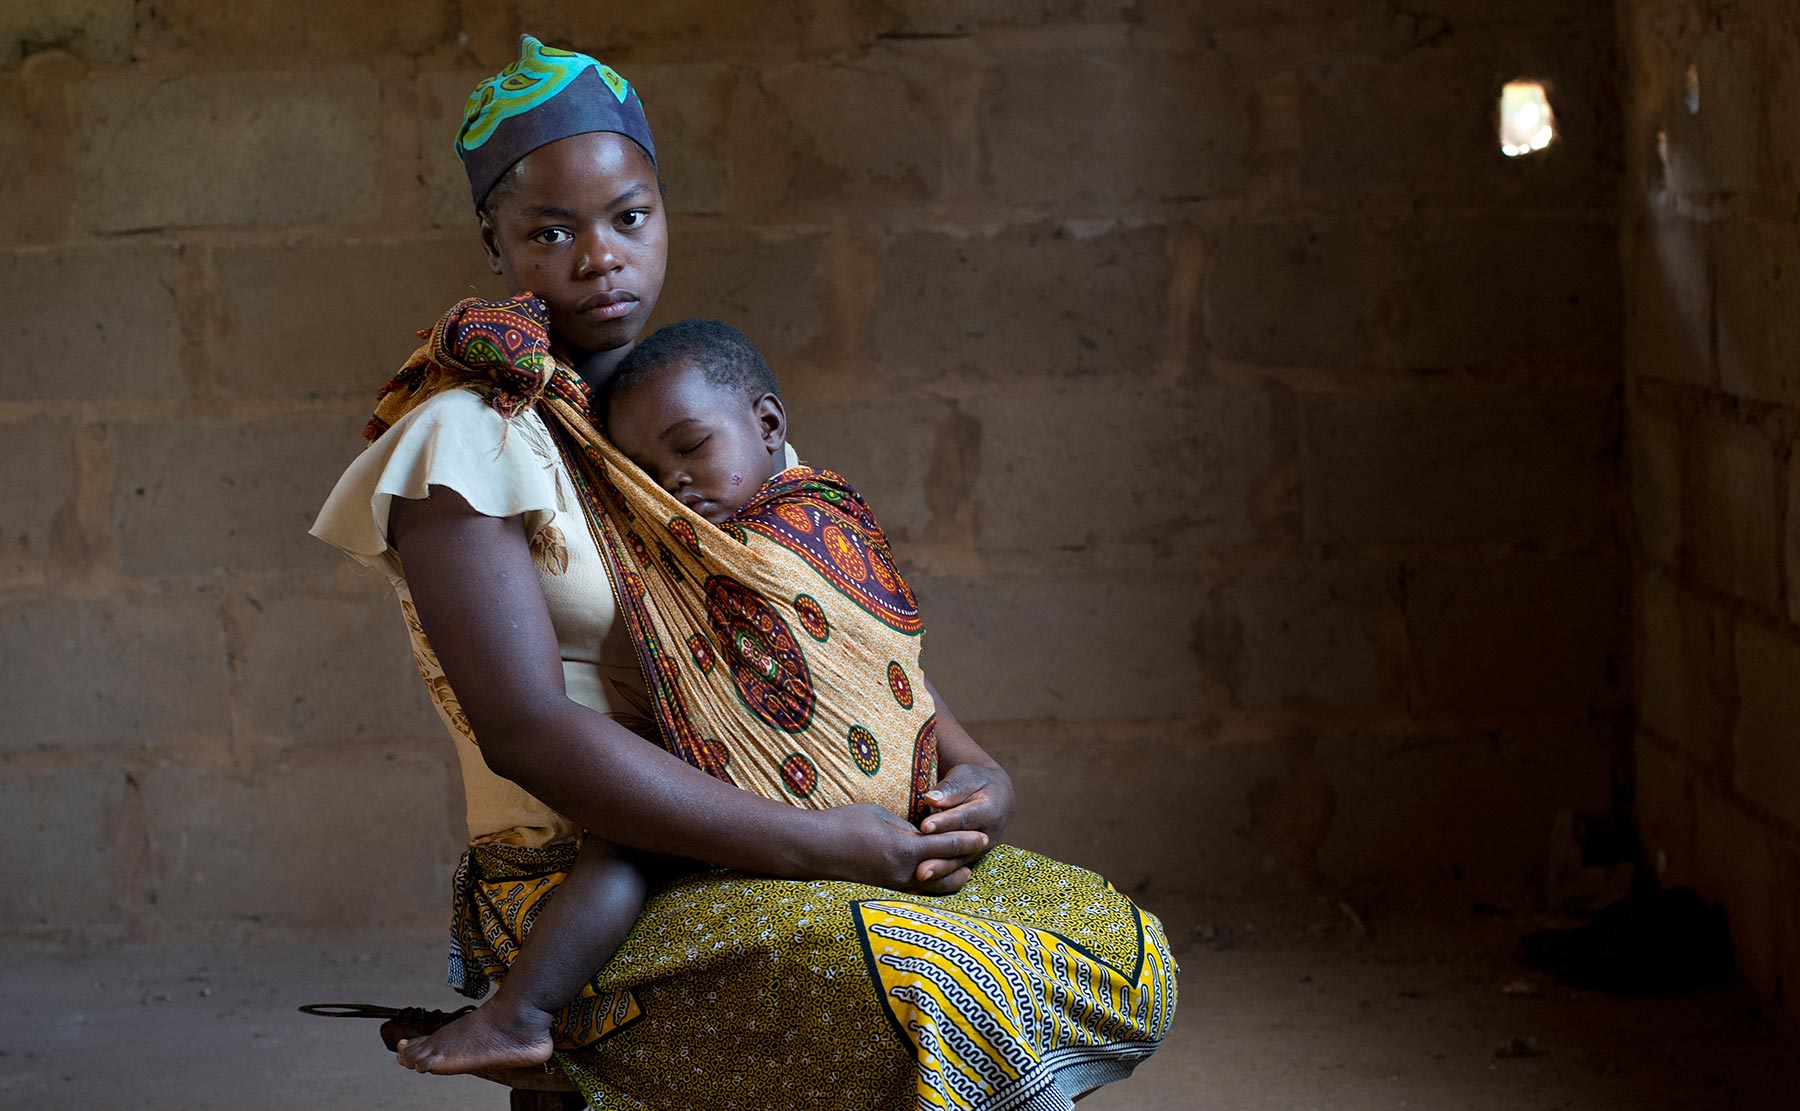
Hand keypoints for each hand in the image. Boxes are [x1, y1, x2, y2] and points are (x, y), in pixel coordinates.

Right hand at [809, 803, 987, 892]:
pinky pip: (914, 890)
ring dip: (951, 877)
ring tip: (967, 873)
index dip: (967, 840)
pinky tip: (935, 881)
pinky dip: (930, 885)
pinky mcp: (882, 888)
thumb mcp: (881, 816)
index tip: (985, 835)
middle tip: (984, 851)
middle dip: (965, 860)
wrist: (813, 848)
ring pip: (931, 885)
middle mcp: (902, 872)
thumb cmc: (844, 824)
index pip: (946, 845)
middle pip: (944, 869)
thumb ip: (907, 828)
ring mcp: (892, 884)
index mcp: (904, 849)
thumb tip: (923, 837)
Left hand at [913, 762, 1014, 888]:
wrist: (995, 796)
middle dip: (942, 859)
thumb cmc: (975, 782)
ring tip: (920, 877)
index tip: (925, 827)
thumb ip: (950, 788)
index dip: (945, 823)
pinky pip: (956, 869)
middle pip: (963, 848)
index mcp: (990, 809)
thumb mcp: (966, 777)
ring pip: (959, 862)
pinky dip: (940, 876)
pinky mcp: (972, 857)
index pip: (965, 817)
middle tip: (921, 868)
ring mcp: (981, 849)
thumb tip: (931, 799)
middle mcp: (989, 834)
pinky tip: (921, 883)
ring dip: (940, 872)